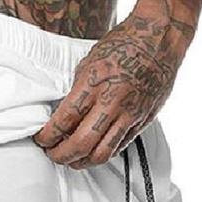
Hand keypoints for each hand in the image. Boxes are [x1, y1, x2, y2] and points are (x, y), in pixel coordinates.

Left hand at [34, 14, 183, 168]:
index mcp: (94, 83)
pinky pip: (119, 147)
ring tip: (71, 160)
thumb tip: (61, 117)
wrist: (160, 39)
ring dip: (81, 162)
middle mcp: (112, 101)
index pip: (64, 121)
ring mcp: (129, 114)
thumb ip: (77, 92)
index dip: (47, 136)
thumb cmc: (123, 44)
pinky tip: (92, 152)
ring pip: (102, 153)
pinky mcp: (142, 121)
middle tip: (51, 154)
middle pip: (81, 144)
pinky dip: (101, 154)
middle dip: (61, 155)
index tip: (40, 139)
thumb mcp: (90, 62)